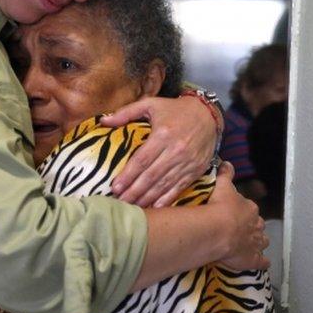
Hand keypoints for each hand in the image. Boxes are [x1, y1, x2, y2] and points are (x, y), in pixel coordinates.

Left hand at [102, 95, 221, 207]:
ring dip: (147, 198)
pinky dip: (167, 199)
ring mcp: (187, 162)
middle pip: (151, 176)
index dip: (128, 175)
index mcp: (163, 134)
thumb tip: (103, 120)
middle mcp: (176, 150)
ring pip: (164, 184)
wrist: (208, 115)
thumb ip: (126, 112)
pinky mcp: (196, 170)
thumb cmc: (175, 110)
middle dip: (134, 191)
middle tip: (120, 202)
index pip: (142, 159)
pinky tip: (155, 207)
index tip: (115, 187)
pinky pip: (179, 187)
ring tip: (133, 207)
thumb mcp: (150, 104)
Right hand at [209, 162, 268, 270]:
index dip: (244, 212)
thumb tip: (228, 163)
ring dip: (259, 243)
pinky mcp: (252, 259)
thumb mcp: (222, 186)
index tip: (236, 213)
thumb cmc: (220, 207)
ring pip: (262, 242)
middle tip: (241, 229)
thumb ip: (226, 175)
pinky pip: (261, 262)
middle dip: (253, 227)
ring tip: (252, 245)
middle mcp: (256, 226)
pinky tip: (263, 263)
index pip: (250, 209)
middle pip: (258, 226)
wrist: (218, 230)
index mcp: (250, 209)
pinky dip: (263, 262)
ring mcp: (256, 243)